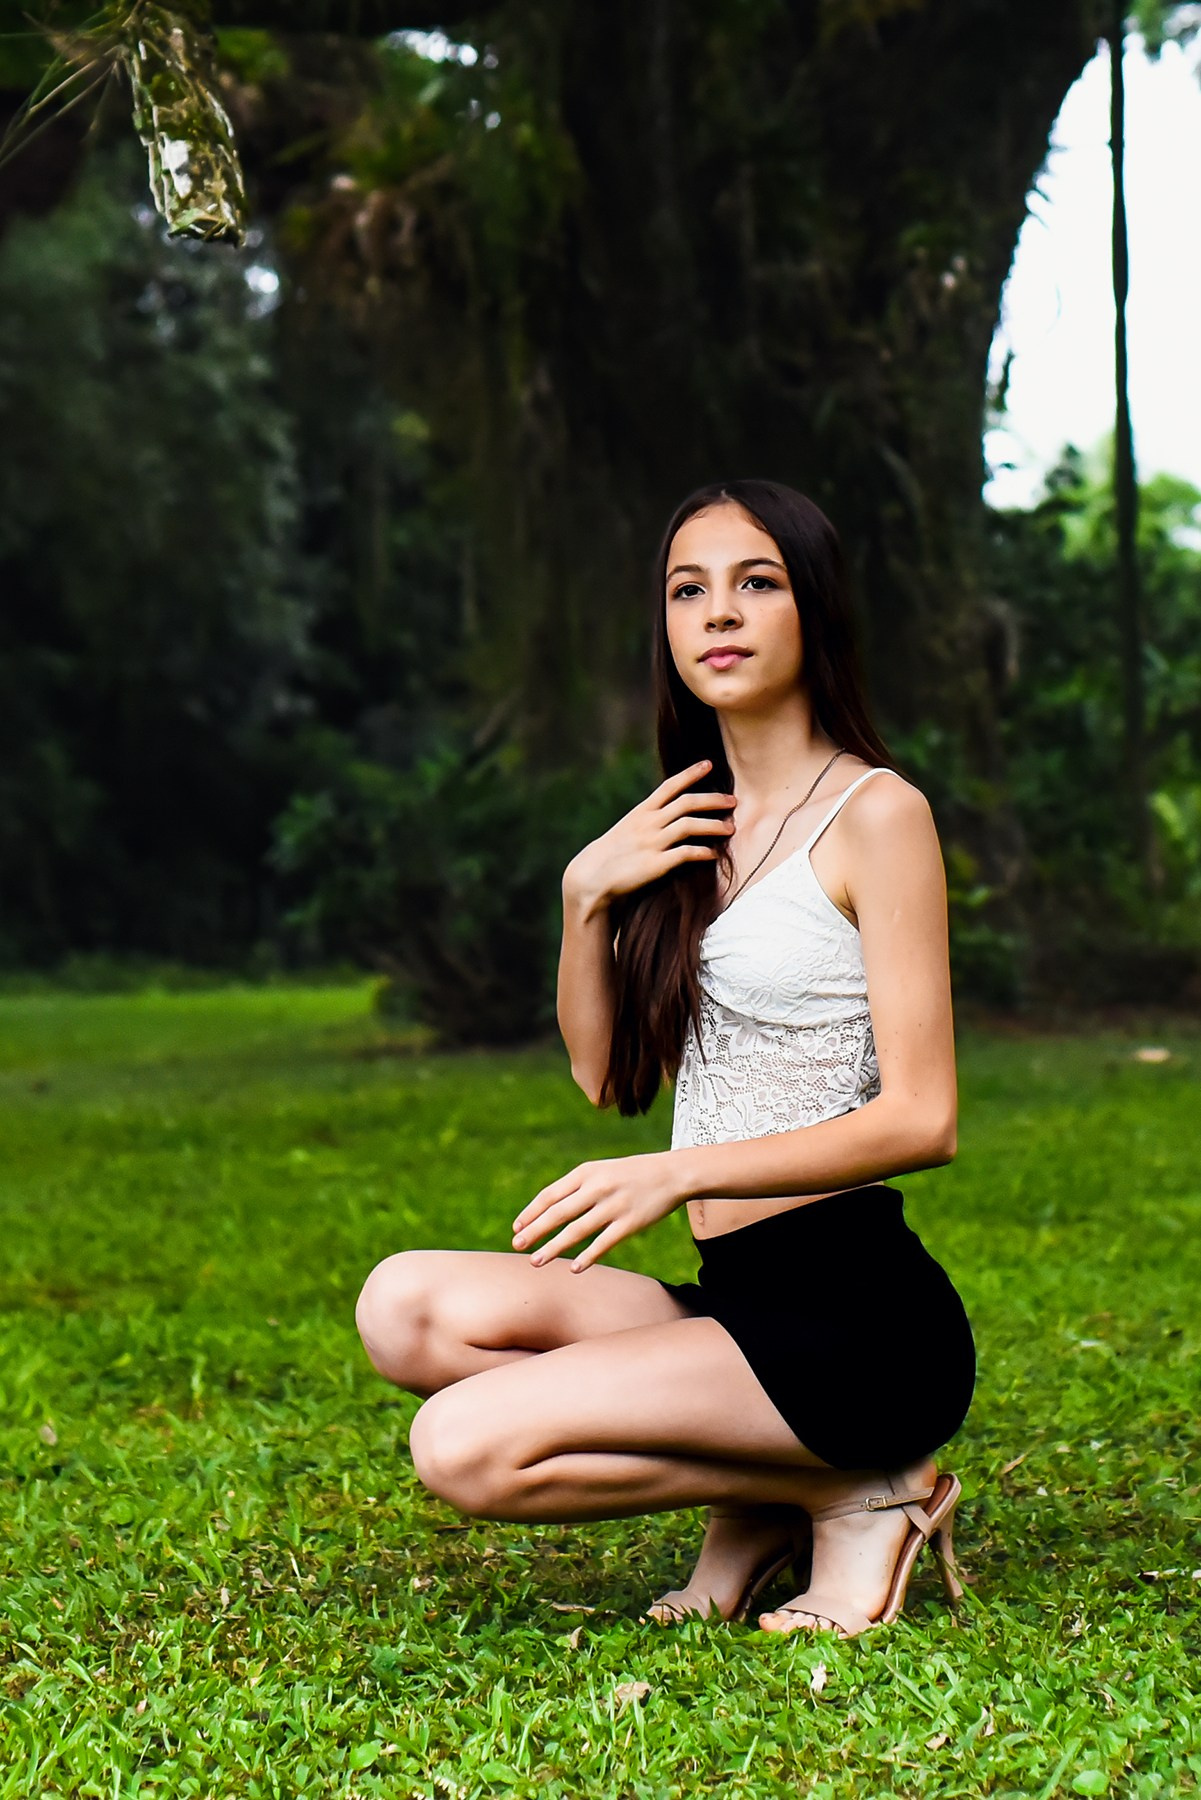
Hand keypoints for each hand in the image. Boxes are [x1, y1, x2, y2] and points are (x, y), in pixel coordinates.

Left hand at [511, 1152, 685, 1271]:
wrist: (671, 1173)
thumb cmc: (630, 1174)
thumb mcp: (600, 1171)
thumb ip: (576, 1188)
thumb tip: (546, 1210)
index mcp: (586, 1173)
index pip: (550, 1195)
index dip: (531, 1213)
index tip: (517, 1228)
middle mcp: (597, 1187)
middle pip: (557, 1213)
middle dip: (534, 1231)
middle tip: (516, 1246)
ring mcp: (614, 1206)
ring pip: (576, 1231)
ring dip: (553, 1248)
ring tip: (535, 1261)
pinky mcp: (630, 1223)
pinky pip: (603, 1243)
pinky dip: (587, 1257)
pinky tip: (573, 1269)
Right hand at [563, 758, 735, 910]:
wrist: (592, 877)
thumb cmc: (612, 854)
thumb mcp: (628, 829)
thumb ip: (648, 821)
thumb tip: (668, 815)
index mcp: (641, 812)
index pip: (669, 786)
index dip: (690, 773)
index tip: (709, 764)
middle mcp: (648, 823)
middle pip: (687, 803)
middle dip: (713, 800)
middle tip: (733, 801)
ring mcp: (652, 842)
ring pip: (689, 825)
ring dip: (713, 825)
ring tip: (730, 828)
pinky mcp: (656, 864)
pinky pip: (685, 854)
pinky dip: (702, 852)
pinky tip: (713, 855)